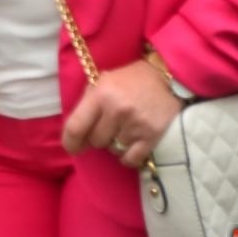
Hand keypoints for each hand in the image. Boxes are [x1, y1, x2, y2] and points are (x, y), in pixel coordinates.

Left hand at [61, 59, 182, 168]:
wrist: (167, 78)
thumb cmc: (130, 80)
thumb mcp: (103, 81)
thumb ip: (88, 102)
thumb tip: (75, 132)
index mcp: (100, 94)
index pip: (76, 126)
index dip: (70, 142)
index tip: (72, 148)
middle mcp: (116, 110)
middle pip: (95, 141)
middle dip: (98, 138)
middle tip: (108, 128)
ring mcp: (135, 124)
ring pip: (113, 149)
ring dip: (115, 144)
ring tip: (124, 130)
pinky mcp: (152, 136)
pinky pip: (131, 158)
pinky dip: (128, 156)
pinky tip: (131, 145)